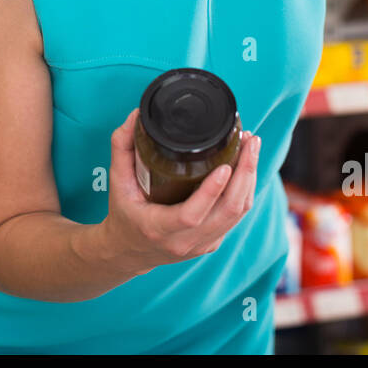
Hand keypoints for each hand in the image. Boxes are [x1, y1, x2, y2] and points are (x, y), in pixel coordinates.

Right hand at [100, 108, 260, 276]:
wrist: (129, 251)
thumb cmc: (123, 214)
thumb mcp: (117, 182)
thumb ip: (122, 147)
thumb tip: (136, 116)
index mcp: (158, 229)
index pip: (191, 215)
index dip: (211, 192)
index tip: (224, 166)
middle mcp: (185, 241)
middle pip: (227, 211)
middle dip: (244, 174)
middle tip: (249, 141)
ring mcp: (203, 244)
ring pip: (238, 213)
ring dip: (249, 178)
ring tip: (251, 146)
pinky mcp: (213, 241)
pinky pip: (237, 216)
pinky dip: (245, 189)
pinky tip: (245, 166)